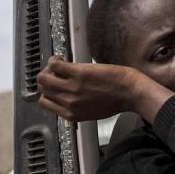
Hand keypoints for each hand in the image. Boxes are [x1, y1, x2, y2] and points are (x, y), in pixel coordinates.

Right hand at [37, 56, 171, 123]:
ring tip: (58, 64)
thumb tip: (66, 98)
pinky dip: (54, 60)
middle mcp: (68, 103)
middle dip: (46, 78)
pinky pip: (55, 65)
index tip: (54, 84)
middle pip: (43, 89)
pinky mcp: (78, 74)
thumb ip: (77, 108)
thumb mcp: (92, 112)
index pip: (45, 103)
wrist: (132, 93)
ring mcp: (72, 88)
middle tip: (55, 71)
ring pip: (43, 77)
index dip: (47, 92)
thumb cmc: (117, 101)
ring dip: (47, 69)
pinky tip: (61, 58)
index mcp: (71, 114)